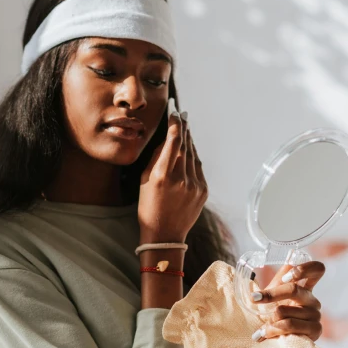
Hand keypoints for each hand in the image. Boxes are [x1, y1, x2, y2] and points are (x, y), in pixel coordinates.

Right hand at [138, 100, 207, 242]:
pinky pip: (198, 167)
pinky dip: (193, 157)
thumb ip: (156, 159)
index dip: (175, 124)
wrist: (165, 235)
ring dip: (189, 141)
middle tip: (182, 114)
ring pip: (193, 155)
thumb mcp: (144, 181)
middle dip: (183, 128)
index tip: (175, 112)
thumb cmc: (149, 207)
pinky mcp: (203, 190)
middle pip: (185, 145)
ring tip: (185, 129)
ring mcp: (195, 185)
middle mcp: (181, 179)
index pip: (173, 141)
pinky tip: (189, 150)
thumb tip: (166, 140)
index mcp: (162, 176)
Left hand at [250, 261, 324, 342]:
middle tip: (255, 299)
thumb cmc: (275, 312)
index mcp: (305, 286)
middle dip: (271, 295)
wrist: (276, 338)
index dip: (305, 269)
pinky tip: (263, 335)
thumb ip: (281, 276)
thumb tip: (289, 254)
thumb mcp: (275, 291)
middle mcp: (312, 299)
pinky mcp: (316, 329)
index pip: (317, 269)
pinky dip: (273, 330)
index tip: (287, 277)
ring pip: (286, 311)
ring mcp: (315, 314)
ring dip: (269, 320)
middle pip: (294, 290)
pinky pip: (290, 326)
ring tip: (260, 329)